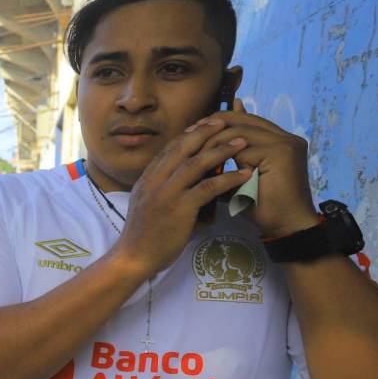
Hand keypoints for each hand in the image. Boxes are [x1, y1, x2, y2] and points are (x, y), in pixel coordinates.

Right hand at [111, 119, 254, 278]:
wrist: (134, 258)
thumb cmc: (144, 235)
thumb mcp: (149, 204)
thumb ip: (165, 190)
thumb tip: (189, 182)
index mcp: (147, 178)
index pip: (170, 148)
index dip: (190, 134)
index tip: (206, 124)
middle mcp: (154, 181)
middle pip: (183, 147)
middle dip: (207, 131)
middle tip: (226, 121)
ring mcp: (165, 194)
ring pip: (196, 163)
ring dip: (222, 150)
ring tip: (242, 142)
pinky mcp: (178, 209)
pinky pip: (207, 187)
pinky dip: (228, 179)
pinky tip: (243, 174)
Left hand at [198, 99, 319, 237]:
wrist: (284, 226)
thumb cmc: (259, 205)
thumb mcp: (237, 177)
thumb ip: (227, 159)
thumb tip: (204, 146)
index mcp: (278, 139)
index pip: (243, 120)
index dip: (216, 122)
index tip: (192, 130)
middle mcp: (286, 137)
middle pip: (242, 120)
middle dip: (212, 126)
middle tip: (188, 134)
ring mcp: (287, 143)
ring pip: (240, 132)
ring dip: (214, 142)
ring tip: (194, 152)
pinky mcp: (283, 153)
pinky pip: (245, 150)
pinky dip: (224, 158)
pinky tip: (208, 167)